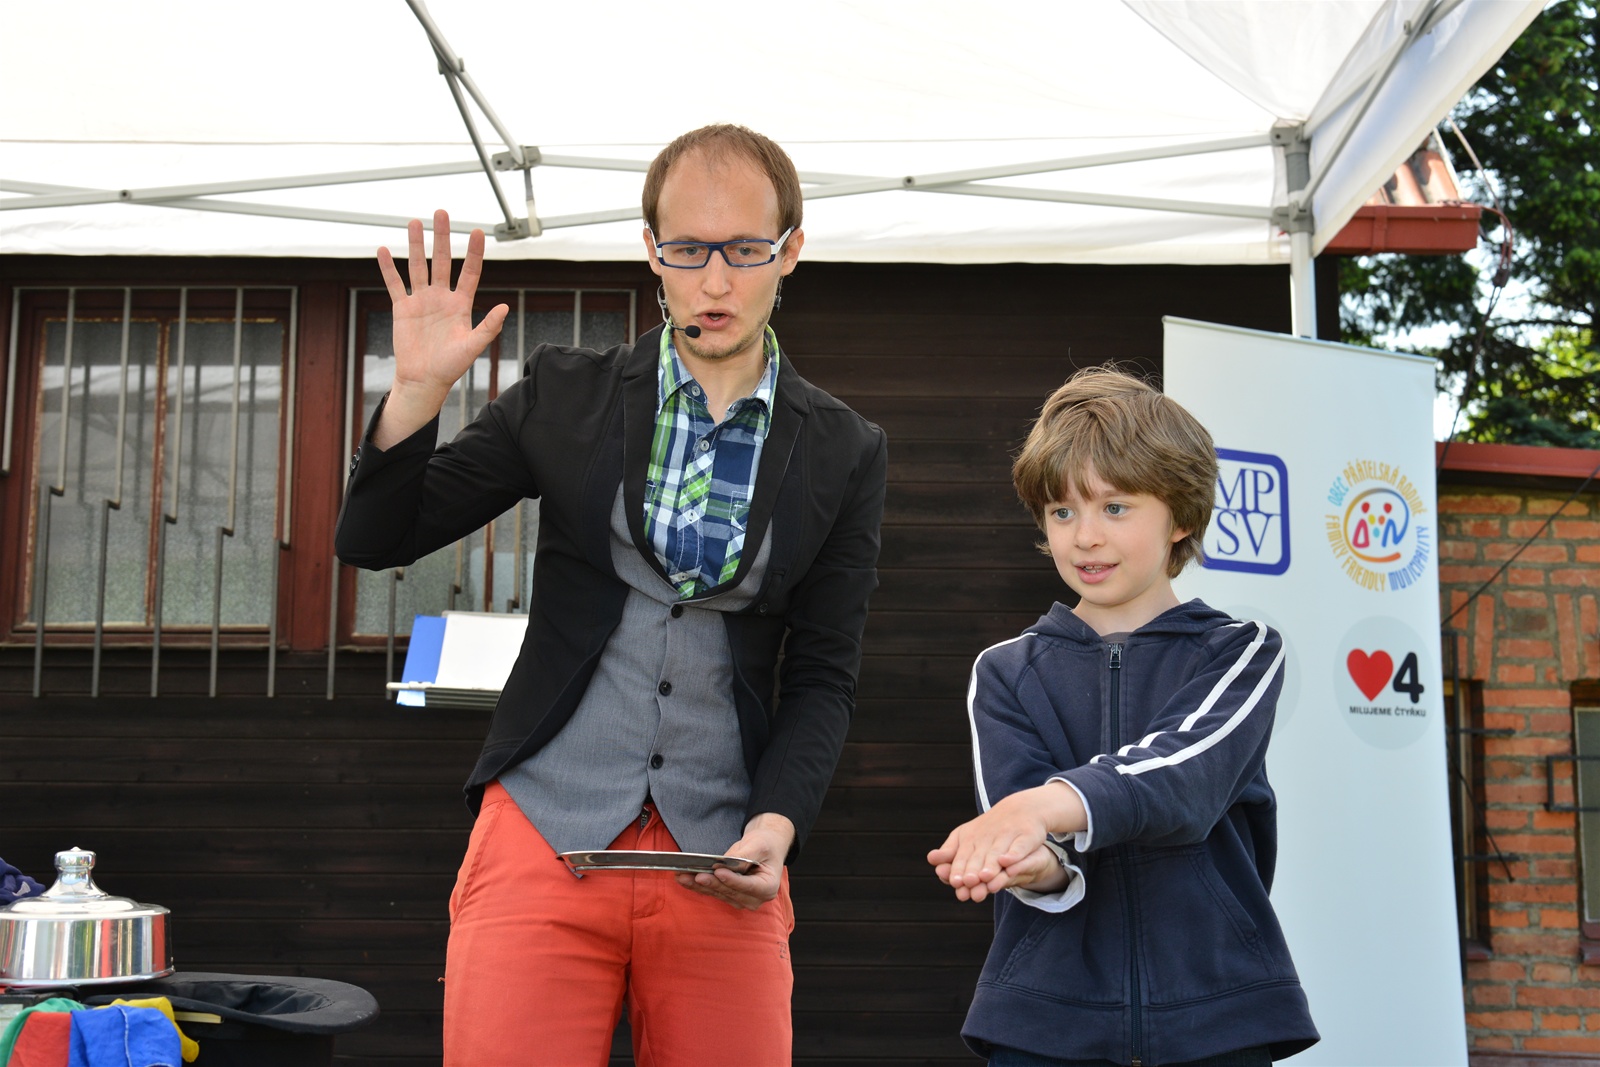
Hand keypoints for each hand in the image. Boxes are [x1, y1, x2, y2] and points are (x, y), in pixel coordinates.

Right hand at [372, 210, 508, 447]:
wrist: (424, 380)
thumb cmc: (451, 367)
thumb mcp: (472, 347)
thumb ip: (488, 327)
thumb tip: (504, 307)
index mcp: (461, 304)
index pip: (469, 271)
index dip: (473, 252)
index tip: (477, 231)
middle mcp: (441, 297)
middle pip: (441, 260)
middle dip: (442, 237)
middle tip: (441, 212)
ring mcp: (421, 301)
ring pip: (418, 266)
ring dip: (416, 245)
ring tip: (415, 222)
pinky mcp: (402, 308)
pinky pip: (394, 283)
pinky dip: (388, 268)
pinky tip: (384, 250)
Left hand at [676, 813, 793, 910]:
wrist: (764, 847)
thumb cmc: (765, 845)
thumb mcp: (759, 845)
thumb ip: (744, 856)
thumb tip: (723, 863)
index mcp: (768, 887)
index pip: (748, 886)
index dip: (732, 880)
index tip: (718, 872)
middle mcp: (754, 899)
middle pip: (730, 892)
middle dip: (711, 883)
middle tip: (696, 875)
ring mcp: (740, 900)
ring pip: (717, 893)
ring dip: (699, 886)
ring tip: (683, 876)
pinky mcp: (728, 896)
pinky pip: (712, 891)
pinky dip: (697, 885)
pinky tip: (684, 878)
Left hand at [928, 781, 1083, 902]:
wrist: (1023, 808)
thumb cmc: (990, 827)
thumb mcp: (968, 836)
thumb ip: (951, 850)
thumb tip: (931, 859)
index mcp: (973, 835)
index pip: (964, 855)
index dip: (960, 868)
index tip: (955, 882)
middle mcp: (989, 835)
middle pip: (980, 856)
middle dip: (974, 869)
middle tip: (968, 883)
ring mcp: (1008, 834)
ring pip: (998, 853)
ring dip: (991, 864)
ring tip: (985, 877)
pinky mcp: (1027, 835)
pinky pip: (1020, 846)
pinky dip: (1014, 854)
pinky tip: (1007, 862)